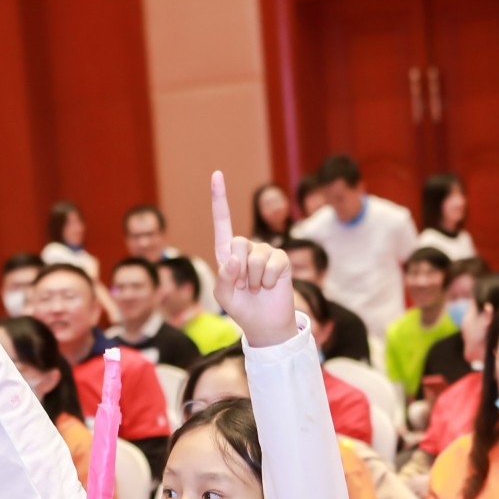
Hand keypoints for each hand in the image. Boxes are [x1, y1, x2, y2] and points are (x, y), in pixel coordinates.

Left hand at [210, 171, 295, 345]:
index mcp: (227, 253)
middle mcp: (246, 249)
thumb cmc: (242, 308)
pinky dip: (269, 279)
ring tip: (258, 288)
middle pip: (238, 243)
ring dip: (255, 279)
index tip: (217, 174)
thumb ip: (224, 277)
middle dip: (239, 269)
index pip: (222, 222)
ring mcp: (265, 253)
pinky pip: (273, 263)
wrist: (265, 324)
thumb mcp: (224, 296)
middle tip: (245, 285)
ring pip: (255, 256)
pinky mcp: (281, 260)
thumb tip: (234, 259)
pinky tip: (270, 287)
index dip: (220, 198)